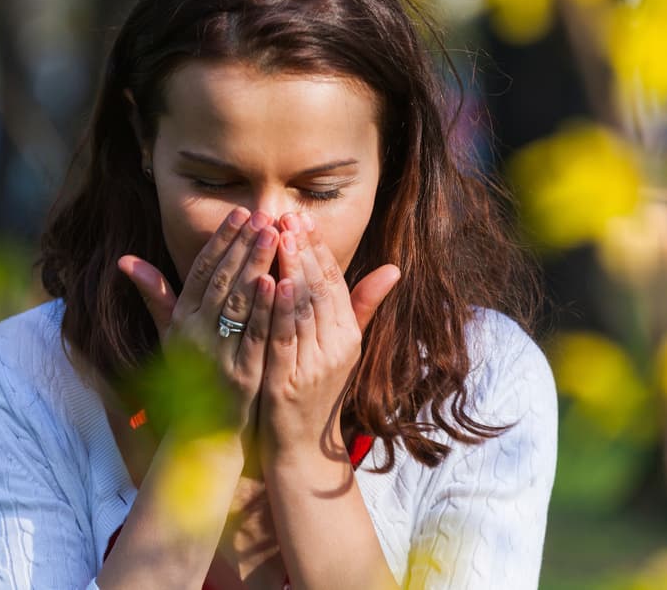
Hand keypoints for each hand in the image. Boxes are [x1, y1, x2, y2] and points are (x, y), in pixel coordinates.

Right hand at [118, 207, 279, 434]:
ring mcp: (217, 355)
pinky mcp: (240, 376)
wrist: (203, 432)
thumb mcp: (169, 334)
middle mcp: (194, 334)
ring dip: (255, 267)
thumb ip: (155, 295)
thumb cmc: (191, 375)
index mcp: (180, 321)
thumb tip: (125, 260)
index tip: (239, 213)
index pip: (200, 272)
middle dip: (242, 245)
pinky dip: (263, 309)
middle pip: (220, 281)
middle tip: (262, 216)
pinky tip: (276, 282)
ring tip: (274, 237)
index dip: (219, 241)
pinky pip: (253, 336)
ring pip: (236, 303)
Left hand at [259, 212, 399, 461]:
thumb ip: (361, 306)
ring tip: (279, 238)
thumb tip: (394, 268)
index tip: (302, 218)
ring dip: (292, 270)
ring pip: (304, 309)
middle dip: (304, 251)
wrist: (301, 450)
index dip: (319, 249)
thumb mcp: (341, 347)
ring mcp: (314, 366)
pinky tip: (271, 283)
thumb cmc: (315, 391)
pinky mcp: (289, 383)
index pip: (335, 283)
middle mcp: (336, 348)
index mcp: (348, 336)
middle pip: (321, 290)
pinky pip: (285, 340)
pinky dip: (279, 310)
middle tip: (287, 217)